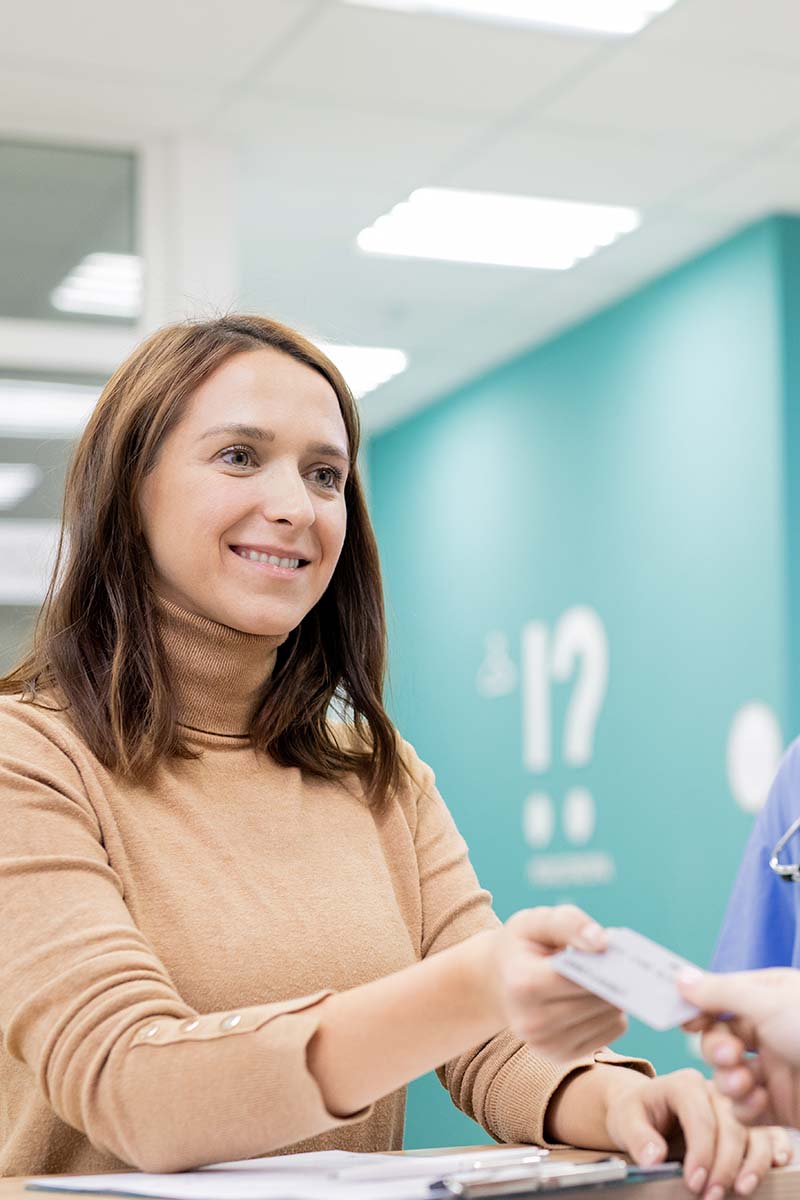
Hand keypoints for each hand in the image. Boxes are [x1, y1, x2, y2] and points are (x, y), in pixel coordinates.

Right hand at [488, 905, 627, 1059]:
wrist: (499, 983)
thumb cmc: (523, 946)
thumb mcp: (535, 922)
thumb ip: (569, 923)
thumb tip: (603, 942)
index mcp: (523, 984)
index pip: (576, 977)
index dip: (601, 962)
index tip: (617, 948)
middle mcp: (532, 1022)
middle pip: (596, 1000)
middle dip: (612, 977)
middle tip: (617, 960)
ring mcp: (547, 1045)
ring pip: (610, 1017)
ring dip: (615, 994)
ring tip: (602, 977)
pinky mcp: (562, 1056)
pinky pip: (613, 1032)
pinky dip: (611, 1012)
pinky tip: (595, 997)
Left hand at [603, 1069, 791, 1196]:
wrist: (645, 1110)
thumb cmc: (636, 1113)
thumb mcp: (626, 1120)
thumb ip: (638, 1137)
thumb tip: (653, 1157)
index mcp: (684, 1084)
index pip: (700, 1117)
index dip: (701, 1153)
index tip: (693, 1183)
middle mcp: (714, 1090)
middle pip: (731, 1126)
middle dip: (724, 1165)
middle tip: (711, 1196)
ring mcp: (733, 1106)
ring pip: (754, 1130)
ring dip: (752, 1164)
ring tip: (740, 1189)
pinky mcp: (745, 1122)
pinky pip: (768, 1131)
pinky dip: (775, 1148)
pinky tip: (776, 1165)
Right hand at [679, 967, 799, 1127]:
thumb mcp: (768, 1000)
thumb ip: (719, 992)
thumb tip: (680, 978)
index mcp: (768, 997)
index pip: (719, 1000)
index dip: (699, 1010)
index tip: (685, 1021)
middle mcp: (769, 1032)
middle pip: (719, 1039)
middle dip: (716, 1048)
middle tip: (727, 1055)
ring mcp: (775, 1069)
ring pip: (727, 1075)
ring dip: (728, 1079)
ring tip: (744, 1082)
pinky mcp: (781, 1106)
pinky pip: (745, 1108)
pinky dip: (744, 1107)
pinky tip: (758, 1100)